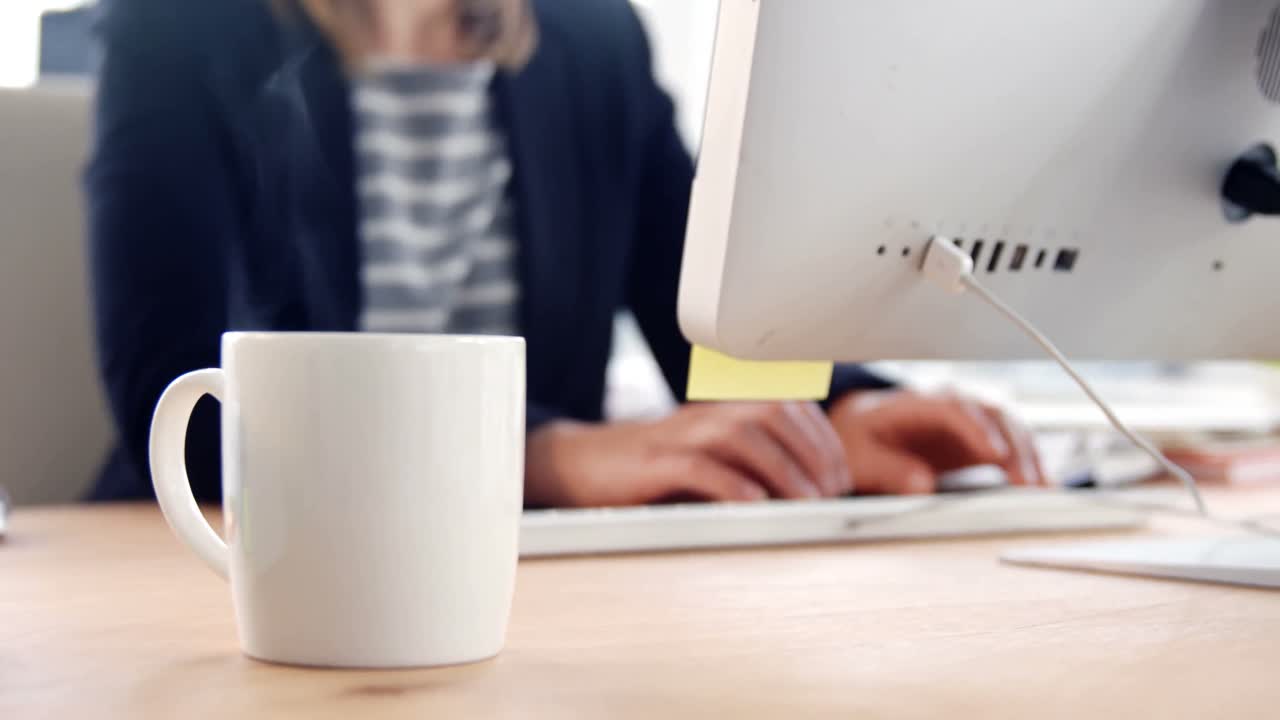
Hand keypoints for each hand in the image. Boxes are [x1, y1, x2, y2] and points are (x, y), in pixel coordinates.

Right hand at [525, 403, 850, 507]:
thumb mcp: (704, 461)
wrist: (578, 465)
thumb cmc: (647, 469)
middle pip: (772, 413)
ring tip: (806, 500)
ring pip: (741, 435)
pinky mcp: (652, 463)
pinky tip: (753, 503)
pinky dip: (730, 483)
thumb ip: (745, 467)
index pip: (785, 407)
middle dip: (811, 450)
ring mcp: (677, 435)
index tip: (841, 475)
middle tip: (830, 491)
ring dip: (783, 469)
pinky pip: (697, 465)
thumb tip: (801, 495)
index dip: (821, 438)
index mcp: (720, 411)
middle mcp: (703, 414)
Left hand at [829, 389, 1044, 494]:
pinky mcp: (979, 440)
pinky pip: (1012, 445)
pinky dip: (1029, 463)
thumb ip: (887, 470)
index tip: (993, 454)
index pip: (953, 407)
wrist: (860, 429)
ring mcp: (969, 420)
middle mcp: (949, 405)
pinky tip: (1042, 487)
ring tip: (1041, 490)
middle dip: (1013, 445)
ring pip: (1009, 427)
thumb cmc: (859, 439)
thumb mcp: (860, 457)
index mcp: (917, 403)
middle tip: (1026, 482)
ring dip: (1028, 455)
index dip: (976, 429)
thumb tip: (921, 485)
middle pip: (992, 413)